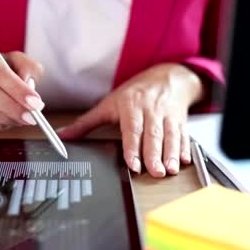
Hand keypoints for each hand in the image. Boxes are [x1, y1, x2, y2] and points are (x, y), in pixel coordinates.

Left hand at [57, 63, 203, 177]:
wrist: (167, 76)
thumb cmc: (135, 93)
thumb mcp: (108, 104)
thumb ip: (86, 123)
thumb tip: (63, 136)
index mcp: (131, 106)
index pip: (132, 129)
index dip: (133, 147)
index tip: (133, 164)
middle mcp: (151, 110)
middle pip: (153, 135)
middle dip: (155, 155)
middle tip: (155, 172)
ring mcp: (168, 116)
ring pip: (170, 136)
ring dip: (172, 154)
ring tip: (170, 170)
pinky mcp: (181, 120)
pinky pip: (184, 135)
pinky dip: (185, 148)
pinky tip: (185, 160)